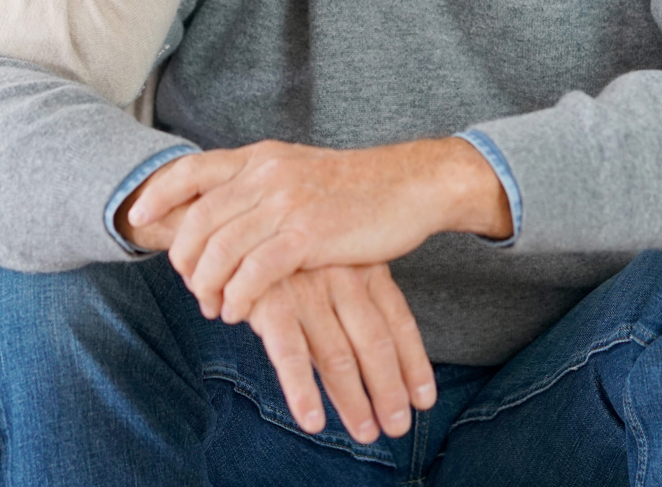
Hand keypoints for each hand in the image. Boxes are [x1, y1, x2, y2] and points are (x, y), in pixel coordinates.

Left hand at [127, 138, 512, 324]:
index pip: (191, 170)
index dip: (158, 195)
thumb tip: (222, 208)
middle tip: (192, 287)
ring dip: (208, 287)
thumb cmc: (353, 187)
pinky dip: (237, 298)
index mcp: (259, 157)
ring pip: (219, 250)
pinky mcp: (307, 235)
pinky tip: (239, 312)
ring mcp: (285, 203)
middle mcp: (265, 174)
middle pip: (197, 220)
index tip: (138, 220)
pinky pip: (253, 274)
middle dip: (183, 260)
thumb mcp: (297, 171)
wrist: (408, 185)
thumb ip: (259, 184)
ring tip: (216, 307)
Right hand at [246, 264, 434, 441]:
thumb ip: (358, 301)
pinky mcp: (270, 303)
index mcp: (365, 267)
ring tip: (366, 433)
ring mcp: (307, 291)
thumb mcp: (336, 263)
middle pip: (375, 344)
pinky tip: (313, 421)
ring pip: (338, 356)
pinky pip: (289, 355)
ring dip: (354, 401)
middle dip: (389, 390)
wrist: (237, 227)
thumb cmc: (293, 255)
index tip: (423, 400)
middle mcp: (343, 278)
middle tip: (396, 426)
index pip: (399, 322)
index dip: (414, 364)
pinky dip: (303, 391)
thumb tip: (387, 359)